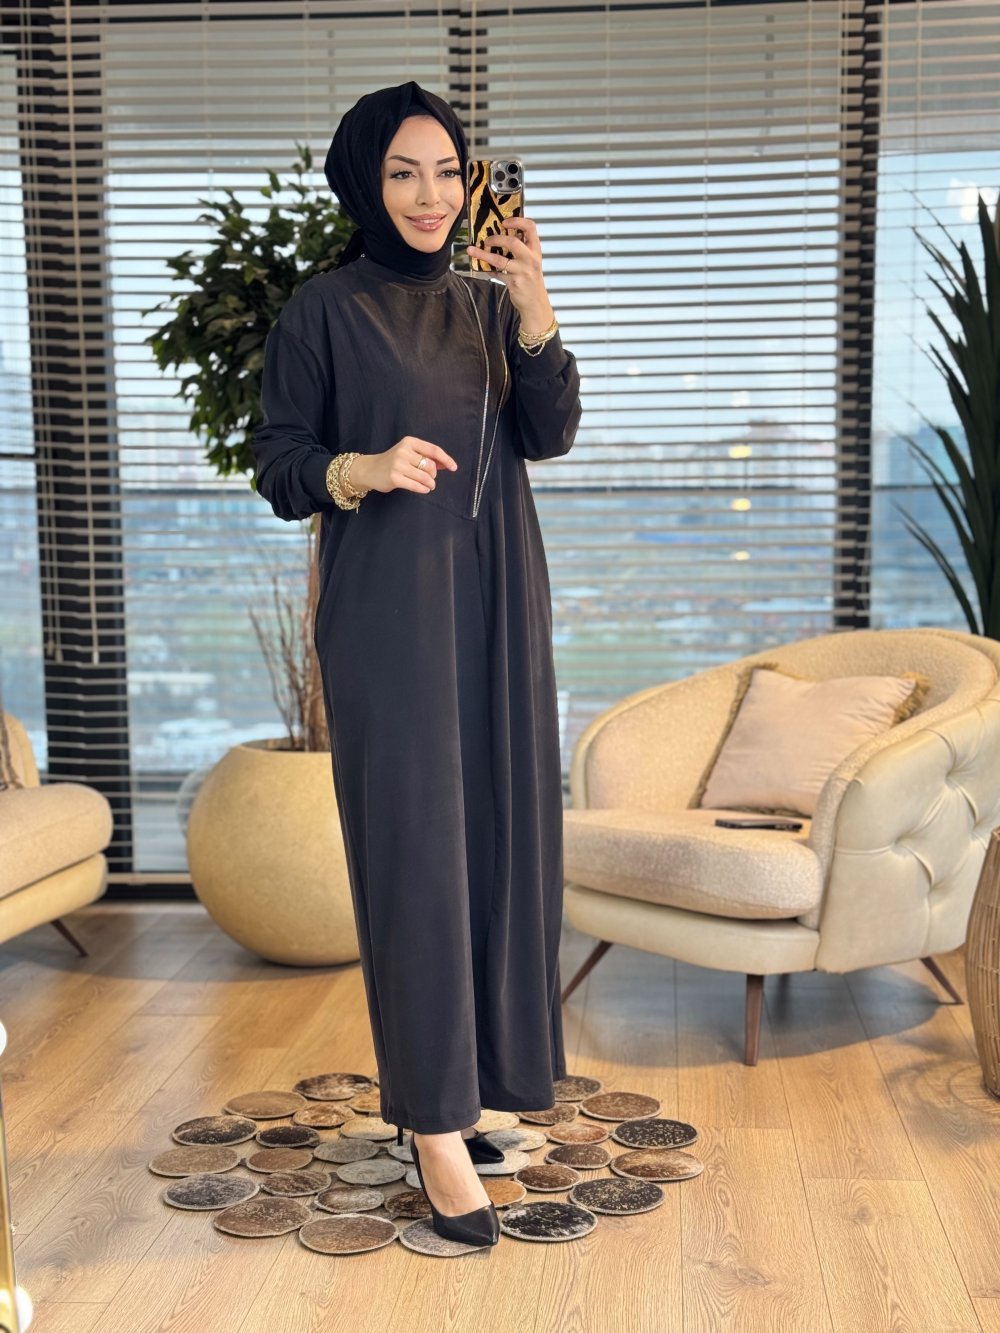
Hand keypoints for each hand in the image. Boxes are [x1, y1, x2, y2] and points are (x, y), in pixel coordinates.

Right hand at [351, 436, 457, 496]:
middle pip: (430, 465)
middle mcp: (403, 451)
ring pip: (425, 477)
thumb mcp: (408, 454)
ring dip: (430, 484)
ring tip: (429, 486)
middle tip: (430, 478)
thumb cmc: (393, 461)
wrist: (370, 469)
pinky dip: (423, 489)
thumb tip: (446, 464)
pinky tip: (424, 489)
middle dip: (434, 474)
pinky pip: (416, 485)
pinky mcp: (394, 478)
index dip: (446, 459)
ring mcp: (398, 465)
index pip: (433, 450)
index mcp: (409, 442)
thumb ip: (426, 457)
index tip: (453, 467)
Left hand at [466, 217, 554, 334]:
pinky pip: (496, 274)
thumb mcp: (531, 261)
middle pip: (513, 242)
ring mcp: (522, 271)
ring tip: (472, 251)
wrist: (536, 303)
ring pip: (499, 259)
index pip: (530, 228)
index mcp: (536, 250)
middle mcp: (531, 259)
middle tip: (486, 240)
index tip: (504, 222)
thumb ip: (521, 249)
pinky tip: (484, 268)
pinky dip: (488, 270)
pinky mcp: (514, 283)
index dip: (517, 221)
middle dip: (496, 239)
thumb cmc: (531, 280)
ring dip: (483, 254)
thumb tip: (501, 235)